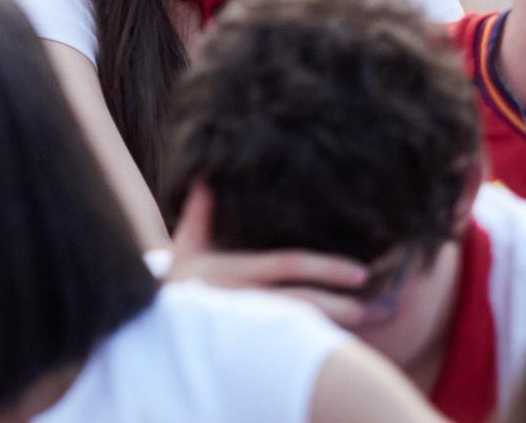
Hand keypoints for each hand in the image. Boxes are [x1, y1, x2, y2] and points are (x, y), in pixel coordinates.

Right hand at [169, 184, 372, 327]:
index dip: (326, 268)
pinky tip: (336, 346)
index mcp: (236, 272)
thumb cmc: (170, 284)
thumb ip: (199, 213)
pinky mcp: (248, 346)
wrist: (149, 323)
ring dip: (334, 329)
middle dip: (342, 308)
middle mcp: (247, 301)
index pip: (289, 266)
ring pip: (300, 329)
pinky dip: (313, 345)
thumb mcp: (182, 246)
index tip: (360, 272)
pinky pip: (287, 347)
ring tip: (366, 328)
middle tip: (377, 310)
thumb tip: (204, 178)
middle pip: (304, 304)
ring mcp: (249, 327)